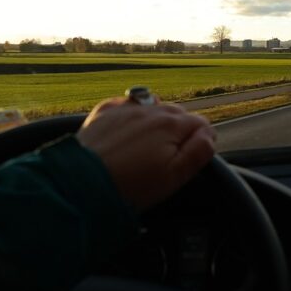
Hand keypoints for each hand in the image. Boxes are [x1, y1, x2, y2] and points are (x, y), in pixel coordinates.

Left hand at [76, 97, 216, 210]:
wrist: (81, 184)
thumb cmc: (131, 186)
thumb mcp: (174, 176)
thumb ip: (199, 152)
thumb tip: (209, 135)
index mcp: (172, 124)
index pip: (202, 124)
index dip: (201, 142)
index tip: (190, 159)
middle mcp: (151, 110)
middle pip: (179, 114)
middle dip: (180, 131)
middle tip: (168, 158)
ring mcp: (126, 109)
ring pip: (155, 107)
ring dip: (158, 122)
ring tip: (149, 146)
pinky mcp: (105, 113)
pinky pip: (127, 104)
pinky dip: (133, 114)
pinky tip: (129, 130)